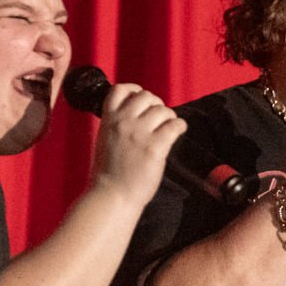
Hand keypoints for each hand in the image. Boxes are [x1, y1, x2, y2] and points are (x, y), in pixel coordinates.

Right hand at [91, 84, 185, 206]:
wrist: (112, 196)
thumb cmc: (108, 175)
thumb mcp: (105, 142)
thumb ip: (117, 127)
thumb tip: (136, 117)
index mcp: (108, 120)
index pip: (120, 89)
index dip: (133, 90)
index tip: (140, 96)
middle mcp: (124, 122)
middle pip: (146, 96)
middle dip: (155, 104)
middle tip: (159, 117)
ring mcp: (140, 133)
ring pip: (162, 110)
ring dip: (168, 116)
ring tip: (168, 127)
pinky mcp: (156, 147)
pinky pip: (175, 125)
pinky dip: (180, 126)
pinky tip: (179, 131)